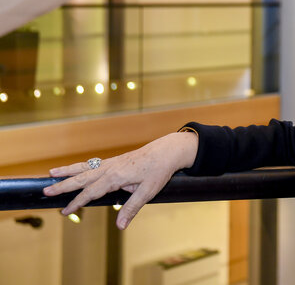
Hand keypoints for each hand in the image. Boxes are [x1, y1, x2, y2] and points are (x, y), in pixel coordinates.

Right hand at [43, 131, 197, 229]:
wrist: (168, 150)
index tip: (64, 211)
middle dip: (64, 185)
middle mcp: (110, 168)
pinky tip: (75, 169)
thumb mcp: (148, 191)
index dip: (77, 202)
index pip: (91, 192)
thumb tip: (119, 225)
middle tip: (46, 191)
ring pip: (85, 167)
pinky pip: (93, 164)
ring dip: (68, 171)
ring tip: (51, 173)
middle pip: (82, 177)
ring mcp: (112, 162)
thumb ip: (132, 208)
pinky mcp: (116, 161)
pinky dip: (81, 166)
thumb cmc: (159, 170)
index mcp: (116, 176)